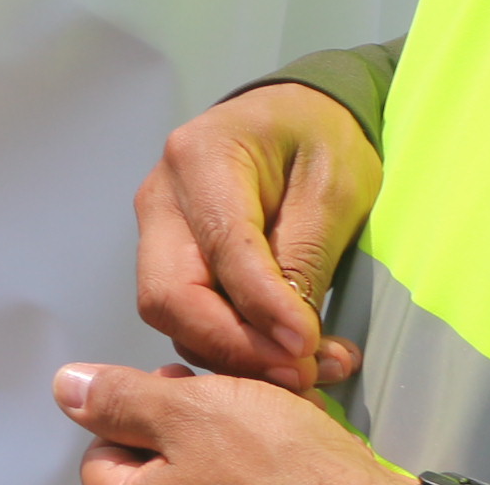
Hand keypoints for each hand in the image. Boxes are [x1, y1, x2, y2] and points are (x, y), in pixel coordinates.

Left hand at [55, 364, 396, 484]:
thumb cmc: (284, 470)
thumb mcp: (189, 413)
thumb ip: (120, 400)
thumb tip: (67, 389)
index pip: (102, 459)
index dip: (139, 412)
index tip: (181, 395)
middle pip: (156, 463)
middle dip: (188, 423)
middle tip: (230, 408)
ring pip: (206, 468)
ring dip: (229, 436)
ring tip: (268, 425)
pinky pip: (249, 479)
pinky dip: (263, 461)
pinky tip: (291, 446)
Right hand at [132, 84, 383, 389]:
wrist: (295, 114)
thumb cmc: (319, 138)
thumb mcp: (332, 187)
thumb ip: (304, 256)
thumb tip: (291, 340)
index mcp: (200, 158)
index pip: (221, 248)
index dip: (261, 307)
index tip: (306, 349)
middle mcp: (161, 196)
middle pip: (168, 293)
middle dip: (232, 346)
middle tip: (301, 374)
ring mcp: (156, 228)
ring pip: (173, 314)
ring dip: (236, 354)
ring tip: (310, 368)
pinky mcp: (169, 256)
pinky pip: (188, 314)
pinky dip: (232, 345)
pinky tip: (283, 356)